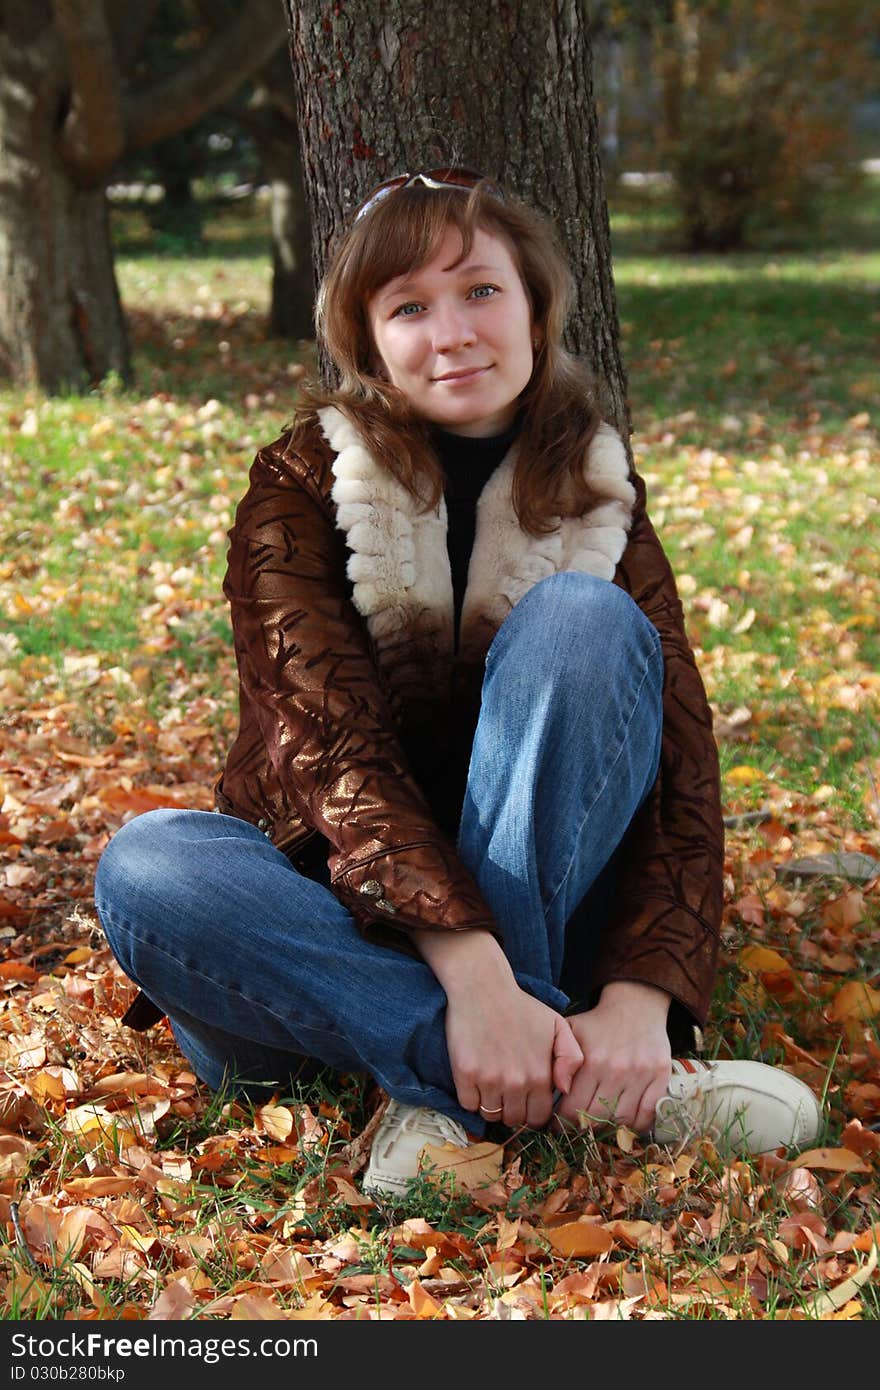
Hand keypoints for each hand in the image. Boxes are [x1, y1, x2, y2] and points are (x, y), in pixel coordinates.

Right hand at [411, 926, 581, 1127]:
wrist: (483, 988)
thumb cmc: (522, 1006)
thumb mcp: (558, 1026)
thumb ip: (571, 1059)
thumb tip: (563, 1090)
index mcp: (540, 1075)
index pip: (538, 1118)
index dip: (532, 1113)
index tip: (526, 1102)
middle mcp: (516, 1083)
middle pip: (514, 1120)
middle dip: (513, 1111)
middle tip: (508, 1092)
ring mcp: (489, 1080)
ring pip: (491, 1116)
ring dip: (492, 1106)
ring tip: (493, 1086)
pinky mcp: (465, 1074)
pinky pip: (469, 1105)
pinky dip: (472, 1098)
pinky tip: (477, 1081)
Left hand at [554, 981, 671, 1134]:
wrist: (635, 1006)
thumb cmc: (597, 1024)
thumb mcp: (570, 1032)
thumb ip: (559, 1060)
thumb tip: (559, 1090)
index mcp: (591, 1061)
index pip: (573, 1108)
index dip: (562, 1123)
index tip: (559, 1126)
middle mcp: (616, 1070)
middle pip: (596, 1118)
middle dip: (584, 1127)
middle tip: (578, 1127)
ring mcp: (640, 1075)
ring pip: (621, 1120)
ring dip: (609, 1128)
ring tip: (600, 1124)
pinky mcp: (660, 1077)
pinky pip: (647, 1115)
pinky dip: (635, 1126)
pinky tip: (624, 1121)